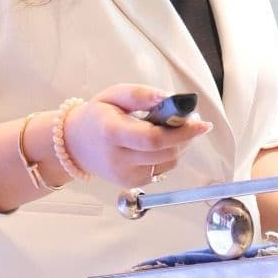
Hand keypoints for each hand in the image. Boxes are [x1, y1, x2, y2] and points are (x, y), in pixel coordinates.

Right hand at [62, 84, 211, 187]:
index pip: (154, 138)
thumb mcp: (114, 95)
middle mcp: (118, 159)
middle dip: (186, 135)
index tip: (201, 122)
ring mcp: (125, 176)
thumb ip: (141, 94)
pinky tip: (161, 143)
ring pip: (169, 162)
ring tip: (174, 128)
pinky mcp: (132, 184)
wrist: (75, 145)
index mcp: (112, 133)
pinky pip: (162, 169)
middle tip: (192, 119)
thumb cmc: (97, 116)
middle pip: (166, 152)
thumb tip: (169, 98)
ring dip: (180, 144)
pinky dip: (168, 155)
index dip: (182, 131)